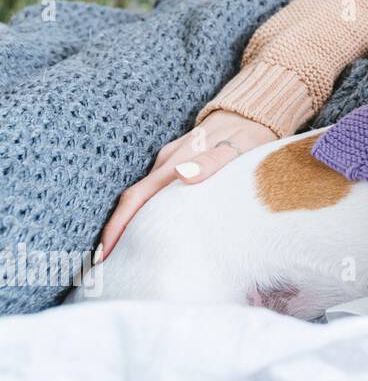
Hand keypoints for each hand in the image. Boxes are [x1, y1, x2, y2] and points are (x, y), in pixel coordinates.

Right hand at [98, 110, 277, 260]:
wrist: (251, 113)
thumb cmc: (247, 136)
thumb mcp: (236, 148)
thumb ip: (212, 161)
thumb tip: (182, 176)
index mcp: (175, 163)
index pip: (136, 199)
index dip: (117, 226)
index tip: (105, 254)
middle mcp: (166, 163)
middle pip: (132, 202)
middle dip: (115, 233)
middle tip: (106, 267)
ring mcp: (170, 162)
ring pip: (143, 198)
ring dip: (130, 224)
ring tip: (124, 257)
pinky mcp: (177, 164)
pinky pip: (155, 192)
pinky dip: (147, 212)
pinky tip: (149, 230)